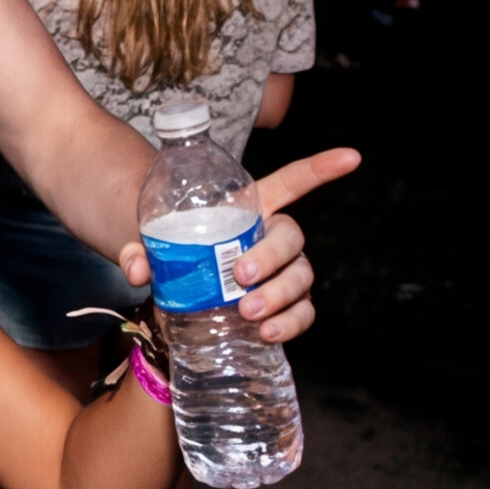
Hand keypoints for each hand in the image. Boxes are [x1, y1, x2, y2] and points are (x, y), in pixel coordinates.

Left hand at [117, 146, 357, 344]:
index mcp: (249, 210)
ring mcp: (284, 272)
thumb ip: (143, 250)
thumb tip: (138, 268)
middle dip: (270, 256)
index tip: (351, 156)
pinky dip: (290, 323)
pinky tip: (268, 332)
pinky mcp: (285, 306)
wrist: (183, 295)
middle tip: (240, 277)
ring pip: (301, 276)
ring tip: (248, 312)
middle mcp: (273, 237)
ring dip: (279, 294)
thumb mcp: (156, 247)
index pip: (291, 183)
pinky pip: (303, 312)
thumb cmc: (178, 257)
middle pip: (291, 236)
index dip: (320, 169)